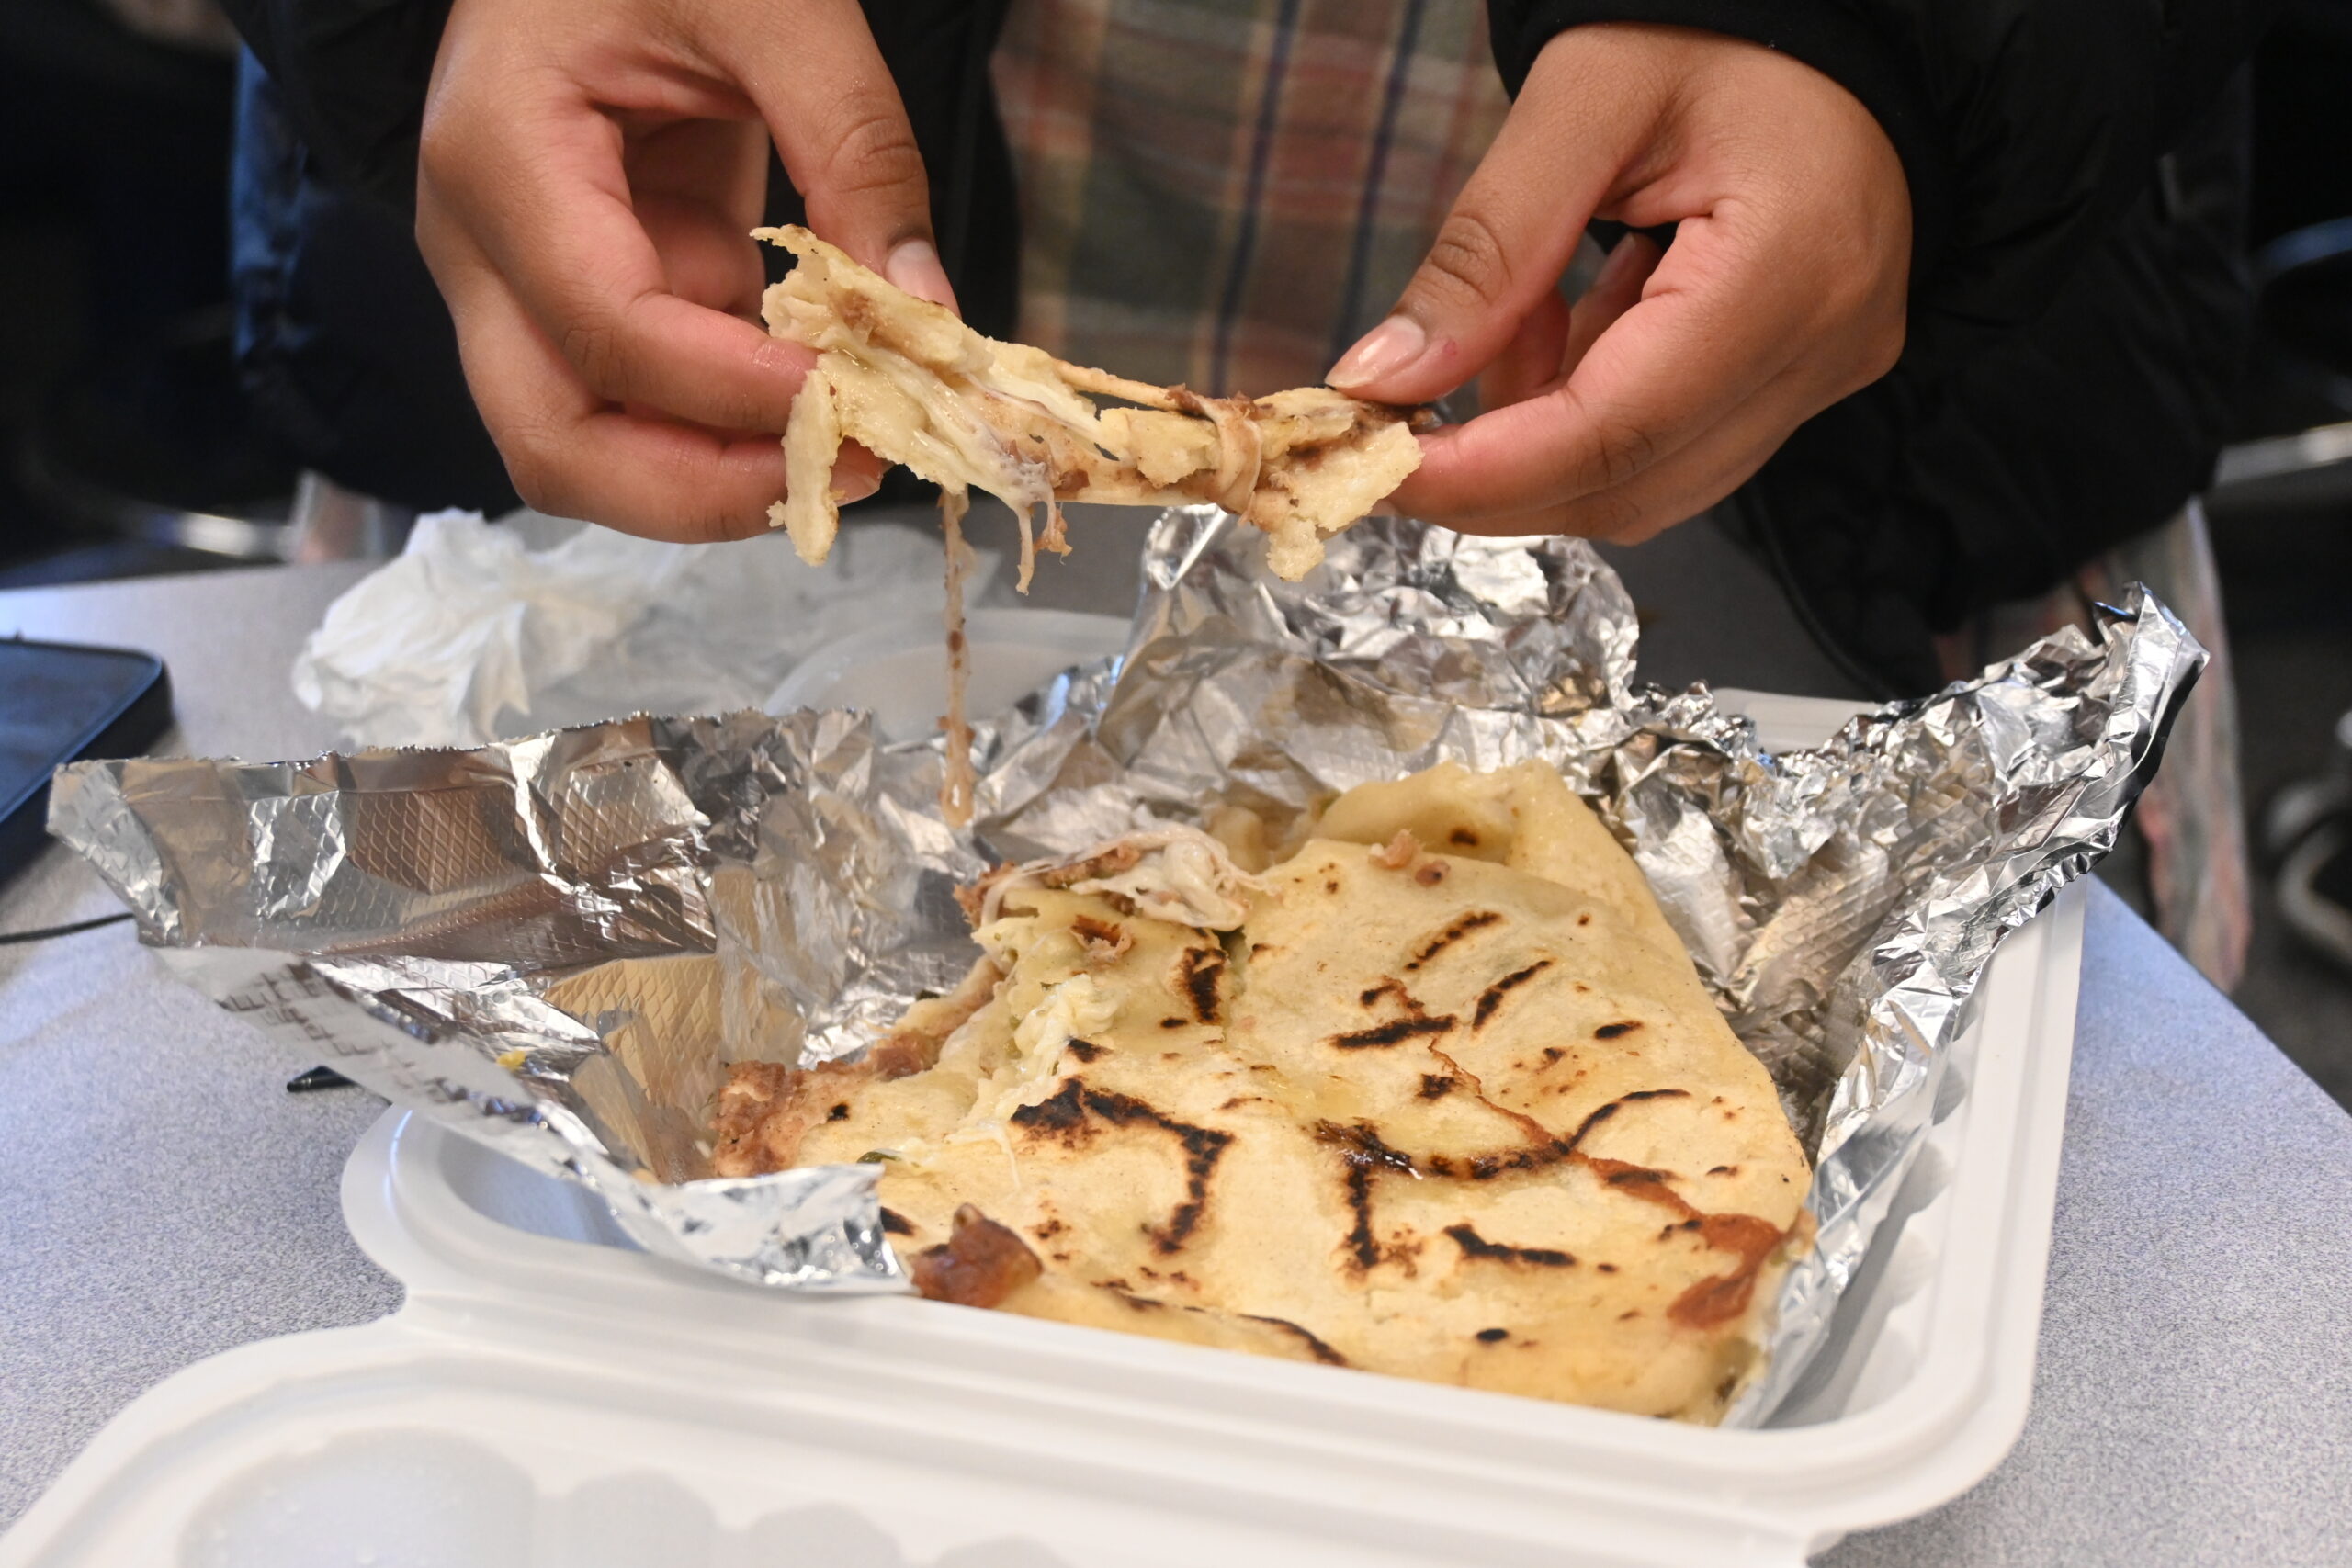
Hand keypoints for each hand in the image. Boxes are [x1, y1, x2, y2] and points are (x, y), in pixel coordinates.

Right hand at [415, 0, 956, 540]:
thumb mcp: (780, 3)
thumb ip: (857, 149)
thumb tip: (926, 315)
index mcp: (500, 154)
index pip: (607, 330)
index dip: (736, 393)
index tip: (856, 400)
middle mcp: (479, 244)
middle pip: (557, 444)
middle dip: (706, 491)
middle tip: (846, 474)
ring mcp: (519, 282)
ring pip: (593, 445)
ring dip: (722, 470)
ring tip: (855, 438)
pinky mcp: (580, 294)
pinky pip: (645, 401)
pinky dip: (736, 418)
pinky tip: (828, 383)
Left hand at [1328, 24, 1909, 543]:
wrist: (1805, 23)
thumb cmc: (1707, 32)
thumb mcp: (1578, 105)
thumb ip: (1485, 250)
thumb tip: (1388, 378)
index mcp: (1790, 266)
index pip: (1621, 427)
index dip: (1491, 472)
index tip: (1388, 468)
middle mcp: (1826, 343)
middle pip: (1635, 483)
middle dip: (1501, 472)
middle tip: (1406, 414)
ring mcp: (1823, 371)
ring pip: (1649, 485)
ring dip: (1542, 442)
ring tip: (1512, 323)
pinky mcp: (1801, 378)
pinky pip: (1673, 450)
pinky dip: (1586, 418)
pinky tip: (1564, 329)